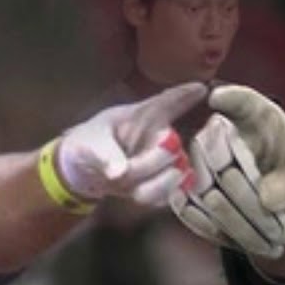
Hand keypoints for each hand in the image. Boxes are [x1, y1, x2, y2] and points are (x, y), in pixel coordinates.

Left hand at [57, 81, 206, 206]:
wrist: (83, 173)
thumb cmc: (88, 145)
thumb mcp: (90, 144)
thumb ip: (106, 155)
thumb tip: (121, 172)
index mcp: (141, 115)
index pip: (167, 101)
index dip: (185, 95)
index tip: (200, 88)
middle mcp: (159, 135)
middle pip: (171, 146)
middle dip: (152, 162)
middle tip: (127, 170)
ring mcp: (164, 159)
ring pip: (176, 172)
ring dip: (153, 184)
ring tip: (128, 185)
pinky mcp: (164, 182)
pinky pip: (171, 192)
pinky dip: (153, 196)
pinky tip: (136, 193)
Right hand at [171, 85, 284, 257]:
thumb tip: (265, 198)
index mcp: (261, 118)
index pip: (242, 103)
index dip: (228, 99)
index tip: (218, 98)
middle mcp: (223, 133)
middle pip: (217, 160)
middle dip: (248, 201)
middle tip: (282, 232)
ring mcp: (201, 162)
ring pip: (203, 192)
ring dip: (237, 224)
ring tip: (273, 244)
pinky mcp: (190, 192)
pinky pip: (191, 211)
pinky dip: (219, 233)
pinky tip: (247, 243)